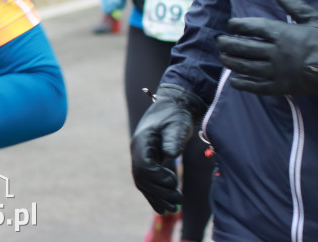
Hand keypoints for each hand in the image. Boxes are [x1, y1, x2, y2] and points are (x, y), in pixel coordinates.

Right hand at [130, 84, 205, 213]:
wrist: (174, 108)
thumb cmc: (176, 115)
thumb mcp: (177, 124)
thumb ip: (173, 139)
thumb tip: (171, 155)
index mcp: (142, 141)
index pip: (143, 166)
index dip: (157, 177)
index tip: (174, 180)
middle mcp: (138, 151)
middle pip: (142, 179)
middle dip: (160, 192)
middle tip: (179, 200)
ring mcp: (141, 158)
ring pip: (145, 184)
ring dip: (158, 198)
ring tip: (175, 208)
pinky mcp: (149, 163)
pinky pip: (148, 184)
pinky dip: (156, 196)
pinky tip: (165, 209)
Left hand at [216, 0, 317, 100]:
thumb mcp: (314, 16)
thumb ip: (291, 4)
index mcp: (284, 33)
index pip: (254, 27)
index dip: (239, 26)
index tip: (230, 24)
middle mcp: (277, 53)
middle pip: (246, 48)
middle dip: (229, 44)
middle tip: (219, 41)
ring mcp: (279, 72)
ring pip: (248, 67)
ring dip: (232, 62)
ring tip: (223, 58)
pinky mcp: (283, 88)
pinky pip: (257, 87)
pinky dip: (244, 84)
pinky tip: (235, 81)